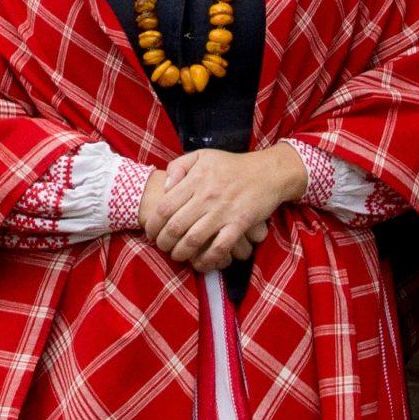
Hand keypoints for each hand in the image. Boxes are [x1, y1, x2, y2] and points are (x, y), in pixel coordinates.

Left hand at [140, 145, 304, 272]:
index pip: (164, 207)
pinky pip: (219, 247)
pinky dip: (207, 259)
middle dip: (163, 242)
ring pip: (194, 240)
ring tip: (177, 255)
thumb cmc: (231, 165)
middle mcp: (207, 197)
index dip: (152, 224)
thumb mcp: (202, 156)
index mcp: (195, 180)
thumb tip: (165, 186)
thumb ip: (178, 166)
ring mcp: (224, 212)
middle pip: (175, 226)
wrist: (268, 172)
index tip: (150, 233)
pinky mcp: (240, 224)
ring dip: (181, 253)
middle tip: (161, 247)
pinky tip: (200, 263)